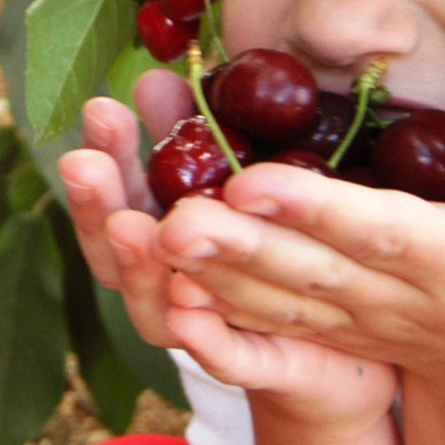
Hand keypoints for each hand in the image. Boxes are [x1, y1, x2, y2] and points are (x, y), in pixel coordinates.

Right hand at [59, 70, 397, 425]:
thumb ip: (198, 137)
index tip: (101, 109)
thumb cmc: (291, 249)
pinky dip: (205, 341)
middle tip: (85, 162)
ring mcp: (209, 335)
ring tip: (132, 227)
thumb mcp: (244, 180)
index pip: (116, 198)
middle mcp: (171, 291)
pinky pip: (229, 360)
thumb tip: (155, 74)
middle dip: (99, 205)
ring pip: (157, 313)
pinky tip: (190, 310)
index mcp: (165, 241)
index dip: (105, 158)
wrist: (359, 348)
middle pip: (118, 254)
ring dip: (138, 270)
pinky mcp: (261, 369)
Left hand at [156, 65, 444, 391]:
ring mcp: (354, 325)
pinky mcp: (323, 335)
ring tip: (150, 238)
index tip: (253, 180)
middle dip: (240, 246)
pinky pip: (263, 327)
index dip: (316, 208)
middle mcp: (398, 302)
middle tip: (170, 218)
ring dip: (211, 276)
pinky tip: (162, 284)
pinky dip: (214, 314)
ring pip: (275, 302)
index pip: (380, 231)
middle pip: (309, 272)